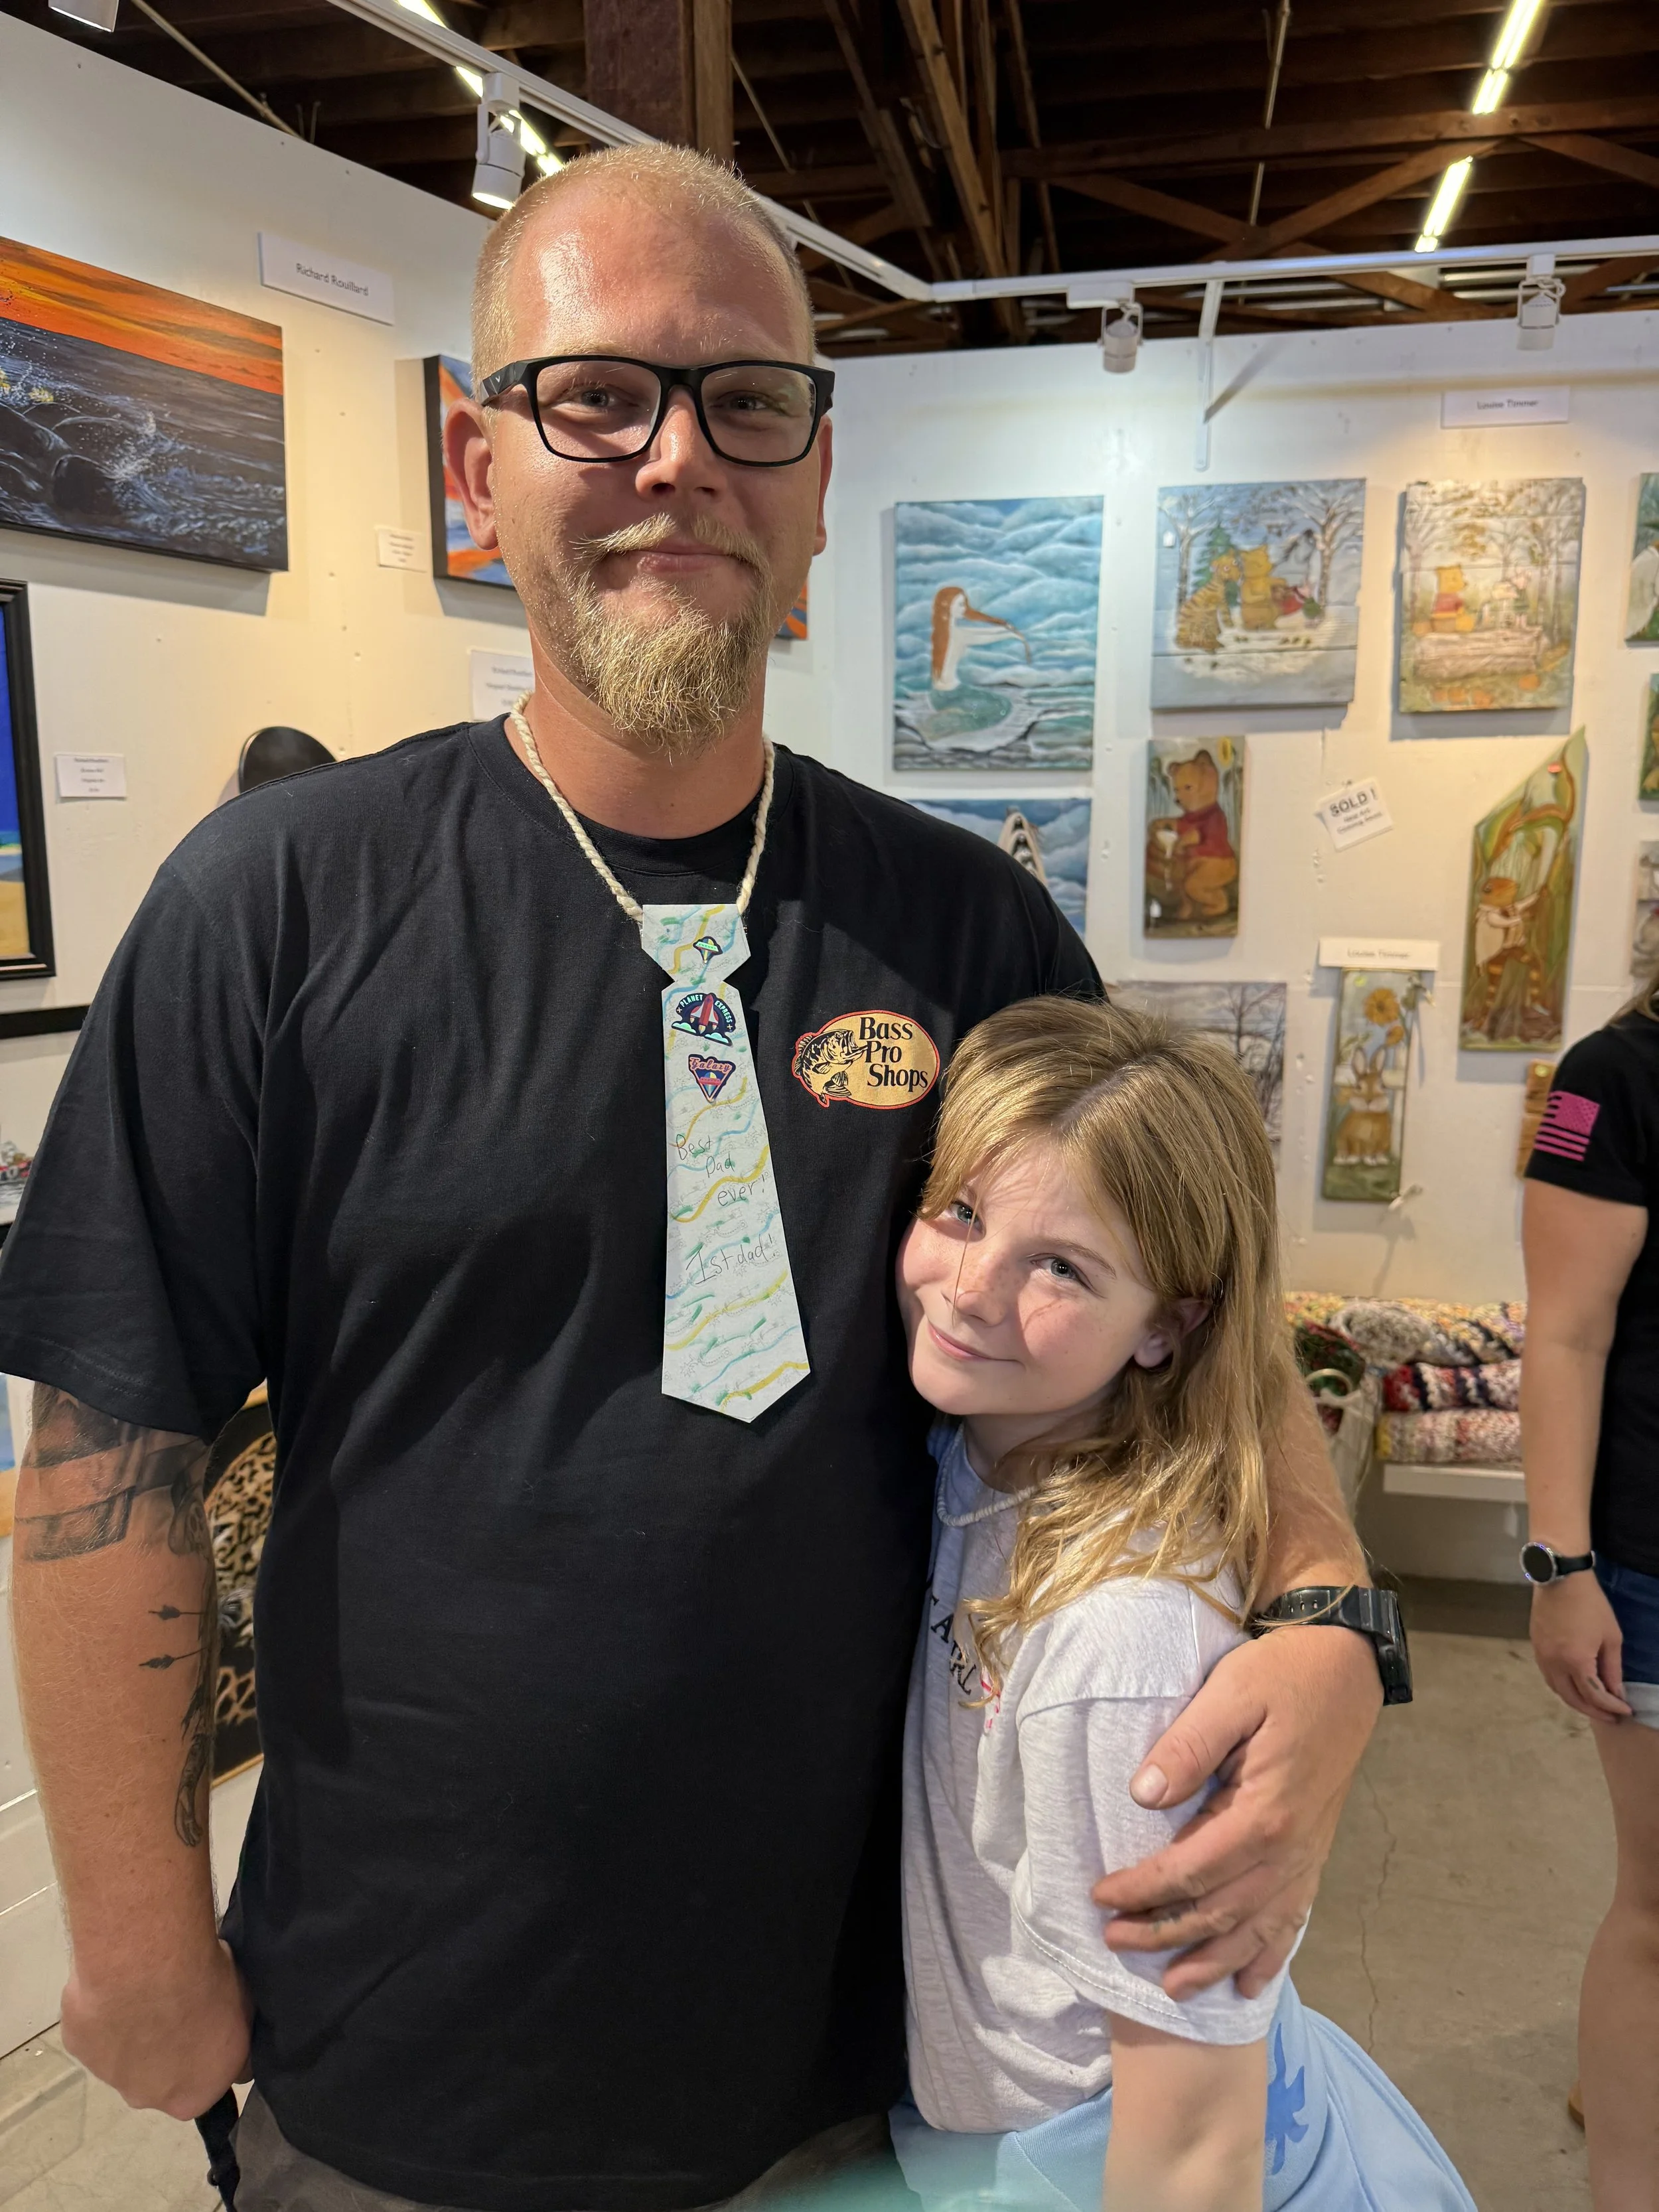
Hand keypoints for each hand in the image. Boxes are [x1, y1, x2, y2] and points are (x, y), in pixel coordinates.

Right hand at [61, 1937, 251, 2118]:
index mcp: (192, 2098)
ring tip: (146, 1982)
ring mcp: (107, 2074)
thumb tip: (236, 2056)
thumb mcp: (245, 2012)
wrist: (149, 1965)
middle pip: (158, 2075)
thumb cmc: (206, 1988)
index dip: (204, 2050)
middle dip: (165, 2044)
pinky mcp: (77, 2046)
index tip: (205, 2020)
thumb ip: (238, 2043)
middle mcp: (147, 2098)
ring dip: (133, 2025)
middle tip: (174, 2001)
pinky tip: (118, 1980)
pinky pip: (95, 2027)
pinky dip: (104, 2008)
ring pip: (124, 2051)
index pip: (202, 2084)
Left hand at [1091, 1623, 1380, 2000]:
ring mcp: (1307, 1856)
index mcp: (1263, 1814)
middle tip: (1113, 1941)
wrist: (1346, 1669)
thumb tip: (1143, 1795)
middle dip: (1163, 1932)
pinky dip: (1269, 1955)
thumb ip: (1187, 1746)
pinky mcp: (1315, 1852)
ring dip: (1212, 1960)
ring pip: (1255, 1929)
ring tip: (1172, 1988)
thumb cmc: (1283, 1676)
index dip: (1142, 1889)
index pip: (1189, 1870)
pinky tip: (1248, 1983)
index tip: (1100, 1897)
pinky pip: (1293, 1918)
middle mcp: (1289, 1849)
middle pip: (1218, 1911)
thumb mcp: (1230, 1694)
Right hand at [1530, 1572, 1630, 1720]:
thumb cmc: (1591, 1605)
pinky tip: (1574, 1684)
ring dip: (1575, 1700)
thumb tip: (1616, 1692)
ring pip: (1557, 1690)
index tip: (1625, 1710)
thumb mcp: (1611, 1637)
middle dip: (1593, 1711)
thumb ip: (1613, 1669)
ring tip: (1593, 1703)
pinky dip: (1562, 1686)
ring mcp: (1541, 1656)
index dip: (1611, 1706)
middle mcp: (1554, 1664)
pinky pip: (1548, 1676)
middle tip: (1611, 1715)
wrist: (1560, 1579)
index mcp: (1576, 1661)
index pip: (1594, 1695)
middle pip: (1572, 1699)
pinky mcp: (1535, 1647)